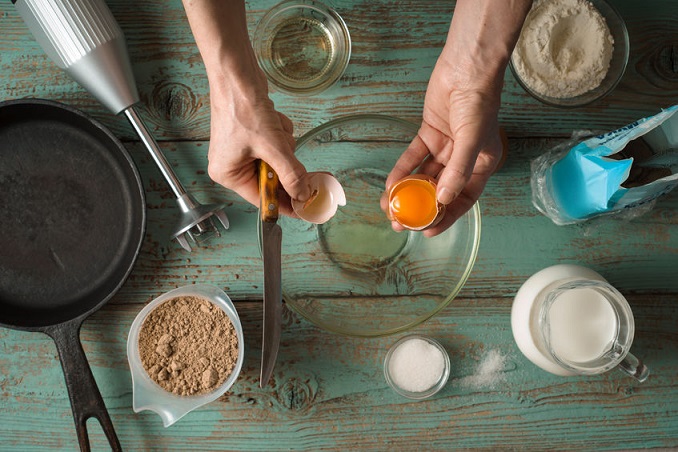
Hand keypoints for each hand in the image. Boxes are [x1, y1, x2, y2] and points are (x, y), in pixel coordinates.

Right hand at [181, 0, 309, 215]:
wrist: (237, 74)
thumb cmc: (243, 108)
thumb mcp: (272, 147)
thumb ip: (291, 174)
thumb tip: (303, 195)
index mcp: (228, 175)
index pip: (262, 199)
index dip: (285, 204)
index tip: (305, 210)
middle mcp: (232, 165)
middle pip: (272, 178)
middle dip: (284, 162)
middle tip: (287, 149)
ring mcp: (241, 150)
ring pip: (278, 159)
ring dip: (283, 144)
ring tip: (274, 127)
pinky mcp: (252, 135)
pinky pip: (276, 144)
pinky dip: (280, 132)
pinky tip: (273, 118)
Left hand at [382, 0, 528, 236]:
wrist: (466, 69)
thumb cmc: (478, 104)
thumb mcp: (472, 141)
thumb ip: (457, 171)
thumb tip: (444, 200)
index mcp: (481, 165)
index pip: (463, 199)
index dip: (446, 217)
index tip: (427, 232)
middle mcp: (463, 160)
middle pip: (440, 191)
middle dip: (420, 208)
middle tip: (401, 223)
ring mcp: (445, 147)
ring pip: (423, 177)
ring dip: (407, 192)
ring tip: (389, 207)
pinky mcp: (429, 134)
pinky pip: (413, 158)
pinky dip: (402, 170)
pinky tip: (390, 183)